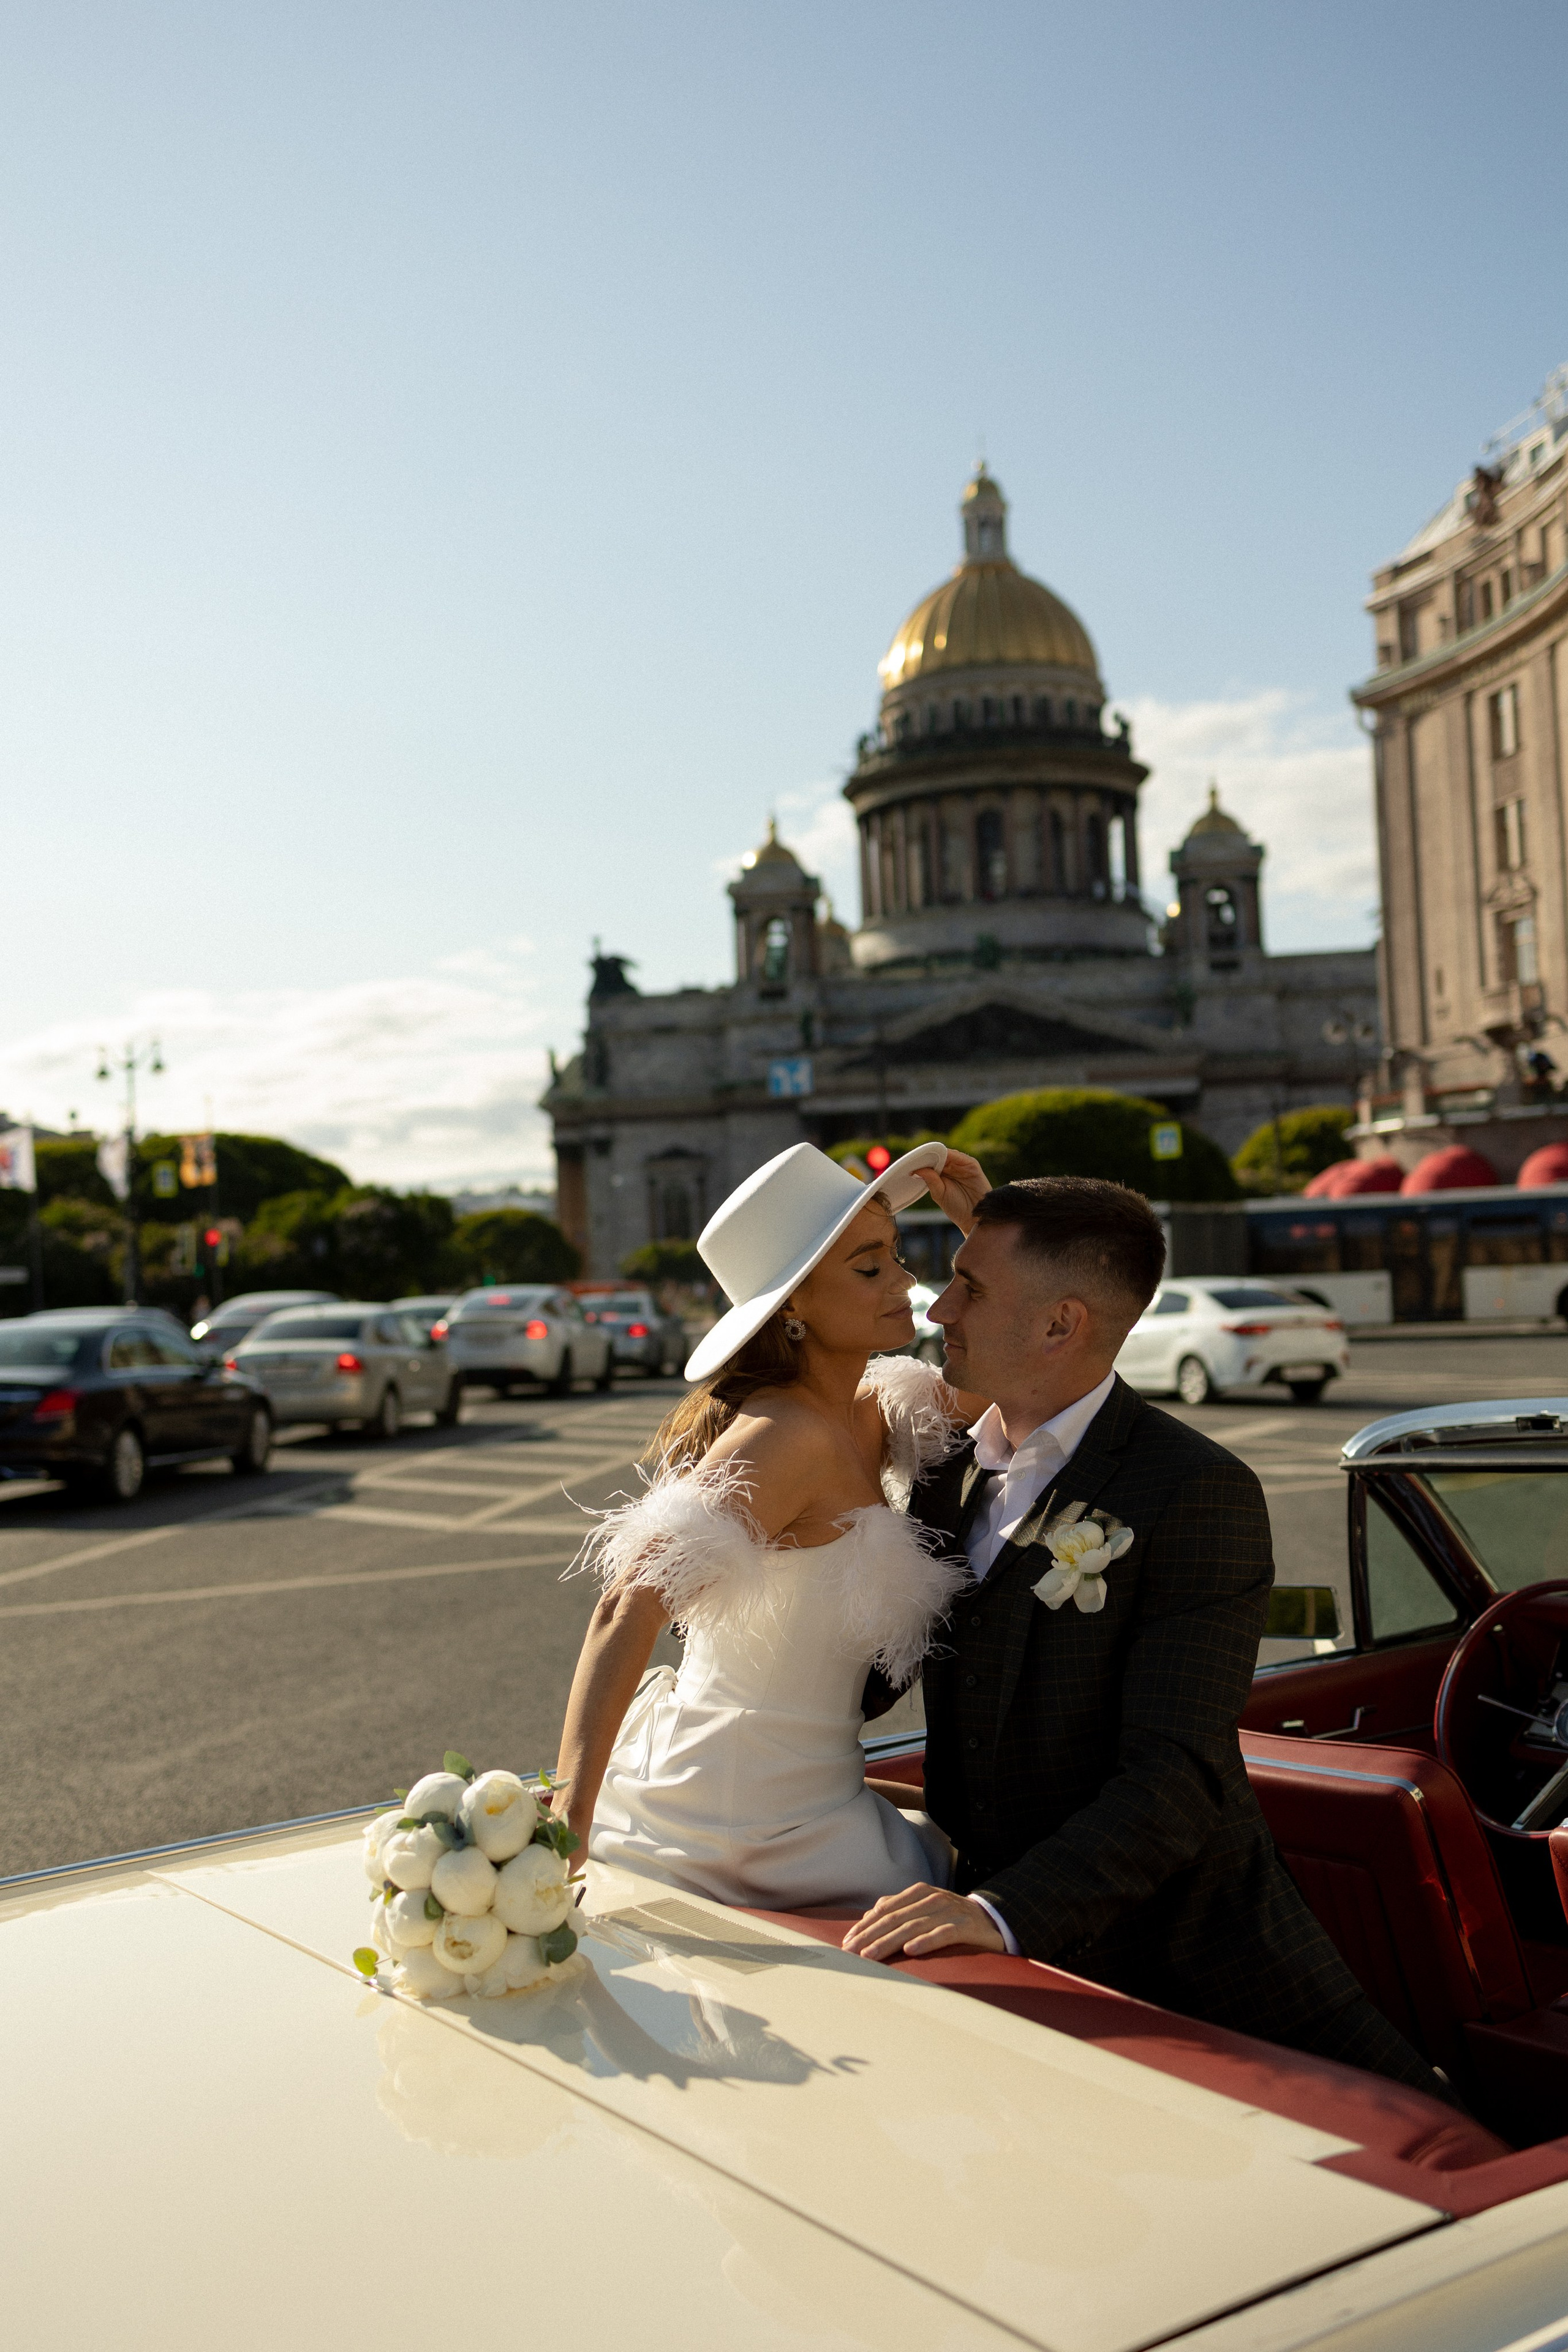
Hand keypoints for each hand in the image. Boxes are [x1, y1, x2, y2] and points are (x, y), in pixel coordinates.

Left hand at [841, 1882, 1005, 1961]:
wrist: (993, 1919)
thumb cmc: (951, 1917)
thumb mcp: (923, 1909)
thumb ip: (898, 1910)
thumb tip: (869, 1917)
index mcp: (918, 1893)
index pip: (885, 1910)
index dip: (864, 1926)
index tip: (846, 1942)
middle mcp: (931, 1899)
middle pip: (894, 1919)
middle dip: (869, 1936)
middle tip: (850, 1952)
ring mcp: (949, 1911)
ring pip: (913, 1927)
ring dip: (889, 1942)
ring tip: (871, 1955)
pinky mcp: (965, 1926)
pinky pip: (943, 1934)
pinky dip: (926, 1942)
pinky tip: (911, 1951)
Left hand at [921, 1149, 989, 1235]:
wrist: (975, 1218)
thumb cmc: (957, 1208)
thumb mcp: (939, 1194)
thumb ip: (931, 1180)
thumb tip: (916, 1169)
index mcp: (943, 1174)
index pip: (930, 1162)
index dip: (921, 1160)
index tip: (908, 1161)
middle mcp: (952, 1168)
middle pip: (937, 1156)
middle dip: (926, 1155)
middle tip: (913, 1156)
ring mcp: (962, 1165)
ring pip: (947, 1154)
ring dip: (936, 1153)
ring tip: (923, 1155)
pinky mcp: (972, 1165)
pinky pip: (959, 1156)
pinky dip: (948, 1154)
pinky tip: (938, 1155)